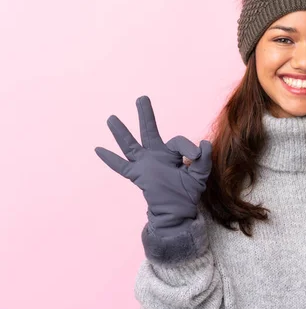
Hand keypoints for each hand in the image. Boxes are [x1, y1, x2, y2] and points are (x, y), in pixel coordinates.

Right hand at [95, 95, 211, 236]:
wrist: (178, 210)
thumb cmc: (187, 192)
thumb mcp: (199, 174)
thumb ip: (203, 160)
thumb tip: (204, 144)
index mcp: (171, 153)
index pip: (177, 142)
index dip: (188, 147)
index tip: (195, 156)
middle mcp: (156, 155)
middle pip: (149, 130)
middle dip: (145, 114)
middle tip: (142, 98)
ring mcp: (145, 164)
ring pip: (130, 145)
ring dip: (121, 132)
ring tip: (112, 118)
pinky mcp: (138, 176)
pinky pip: (121, 166)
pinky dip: (110, 159)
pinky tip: (98, 149)